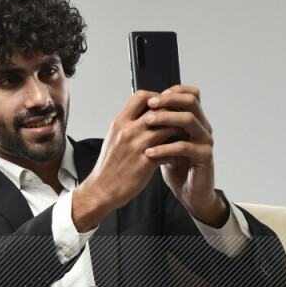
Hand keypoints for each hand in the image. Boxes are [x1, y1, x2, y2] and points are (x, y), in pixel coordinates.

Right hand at [73, 89, 183, 225]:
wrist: (102, 189)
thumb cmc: (109, 165)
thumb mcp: (114, 138)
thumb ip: (128, 124)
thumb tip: (145, 114)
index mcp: (120, 122)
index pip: (142, 97)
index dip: (157, 97)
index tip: (164, 105)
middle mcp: (128, 131)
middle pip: (159, 111)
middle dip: (173, 114)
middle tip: (182, 120)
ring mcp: (137, 147)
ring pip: (168, 129)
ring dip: (179, 133)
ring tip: (183, 138)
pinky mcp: (145, 164)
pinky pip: (168, 152)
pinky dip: (174, 153)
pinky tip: (174, 157)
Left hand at [143, 86, 224, 223]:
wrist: (191, 194)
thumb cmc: (177, 168)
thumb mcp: (165, 143)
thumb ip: (160, 128)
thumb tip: (141, 110)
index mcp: (195, 121)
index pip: (189, 95)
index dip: (171, 92)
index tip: (151, 97)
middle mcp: (203, 127)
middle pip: (190, 101)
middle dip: (168, 100)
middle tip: (150, 104)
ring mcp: (206, 141)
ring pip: (188, 120)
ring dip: (166, 119)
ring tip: (147, 122)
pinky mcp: (205, 156)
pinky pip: (185, 147)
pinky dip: (165, 148)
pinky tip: (150, 152)